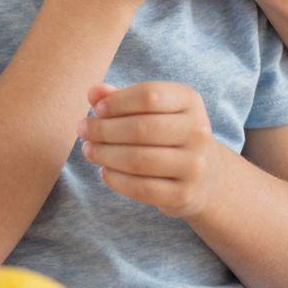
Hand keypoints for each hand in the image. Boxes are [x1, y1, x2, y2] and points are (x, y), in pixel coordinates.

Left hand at [77, 80, 214, 221]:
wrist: (204, 176)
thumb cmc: (168, 134)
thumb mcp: (153, 110)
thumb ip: (123, 99)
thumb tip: (94, 92)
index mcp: (191, 101)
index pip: (149, 95)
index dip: (117, 102)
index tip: (97, 109)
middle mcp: (198, 131)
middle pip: (141, 128)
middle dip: (103, 130)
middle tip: (82, 130)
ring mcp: (194, 165)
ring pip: (138, 160)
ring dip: (105, 155)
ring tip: (89, 150)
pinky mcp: (184, 194)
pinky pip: (141, 188)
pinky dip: (116, 179)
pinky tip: (104, 171)